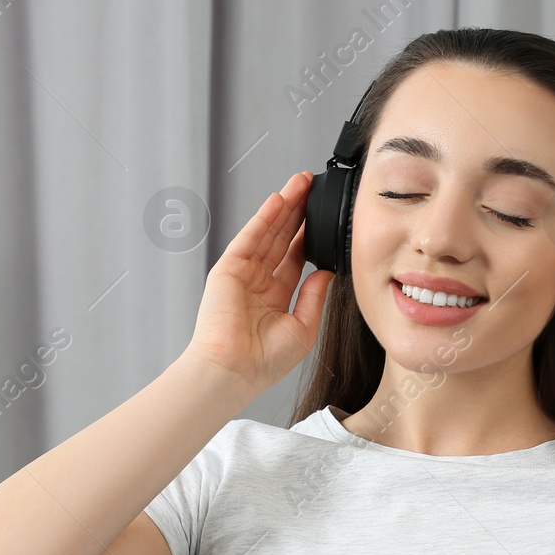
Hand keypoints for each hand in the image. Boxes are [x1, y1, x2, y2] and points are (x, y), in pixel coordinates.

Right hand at [182, 171, 333, 395]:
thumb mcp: (303, 327)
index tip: (324, 216)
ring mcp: (243, 273)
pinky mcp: (229, 269)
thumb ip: (315, 296)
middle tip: (312, 186)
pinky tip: (279, 200)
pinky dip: (263, 218)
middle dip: (298, 211)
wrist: (234, 371)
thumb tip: (326, 271)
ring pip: (268, 232)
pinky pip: (249, 237)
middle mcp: (258, 281)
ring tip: (300, 182)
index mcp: (275, 297)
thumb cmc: (264, 361)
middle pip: (282, 237)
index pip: (295, 257)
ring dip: (284, 206)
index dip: (309, 234)